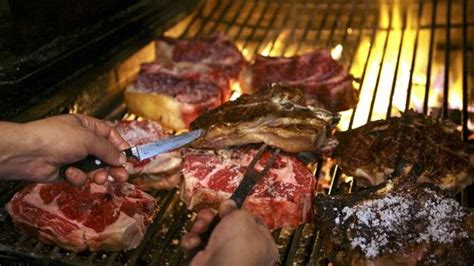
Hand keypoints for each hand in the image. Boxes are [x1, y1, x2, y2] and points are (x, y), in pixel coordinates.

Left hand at [0, 114, 129, 185]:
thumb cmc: (56, 138)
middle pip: (105, 155)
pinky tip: (70, 173)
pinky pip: (80, 177)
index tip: (129, 158)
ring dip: (99, 174)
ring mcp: (73, 157)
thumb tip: (122, 158)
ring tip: (100, 178)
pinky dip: (78, 177)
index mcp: (86, 126)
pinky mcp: (66, 171)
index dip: (120, 147)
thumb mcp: (89, 139)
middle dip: (113, 166)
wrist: (28, 154)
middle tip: (122, 176)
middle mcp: (81, 141)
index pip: (110, 135)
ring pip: (95, 169)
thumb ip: (108, 150)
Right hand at [181, 200, 277, 265]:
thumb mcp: (242, 218)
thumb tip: (229, 205)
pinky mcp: (207, 263)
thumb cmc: (237, 251)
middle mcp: (245, 254)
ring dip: (201, 227)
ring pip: (209, 234)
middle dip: (213, 218)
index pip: (252, 223)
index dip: (238, 211)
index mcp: (263, 244)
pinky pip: (197, 246)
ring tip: (200, 227)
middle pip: (226, 226)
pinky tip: (194, 242)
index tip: (228, 205)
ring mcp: (224, 259)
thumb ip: (236, 209)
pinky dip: (193, 241)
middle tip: (210, 216)